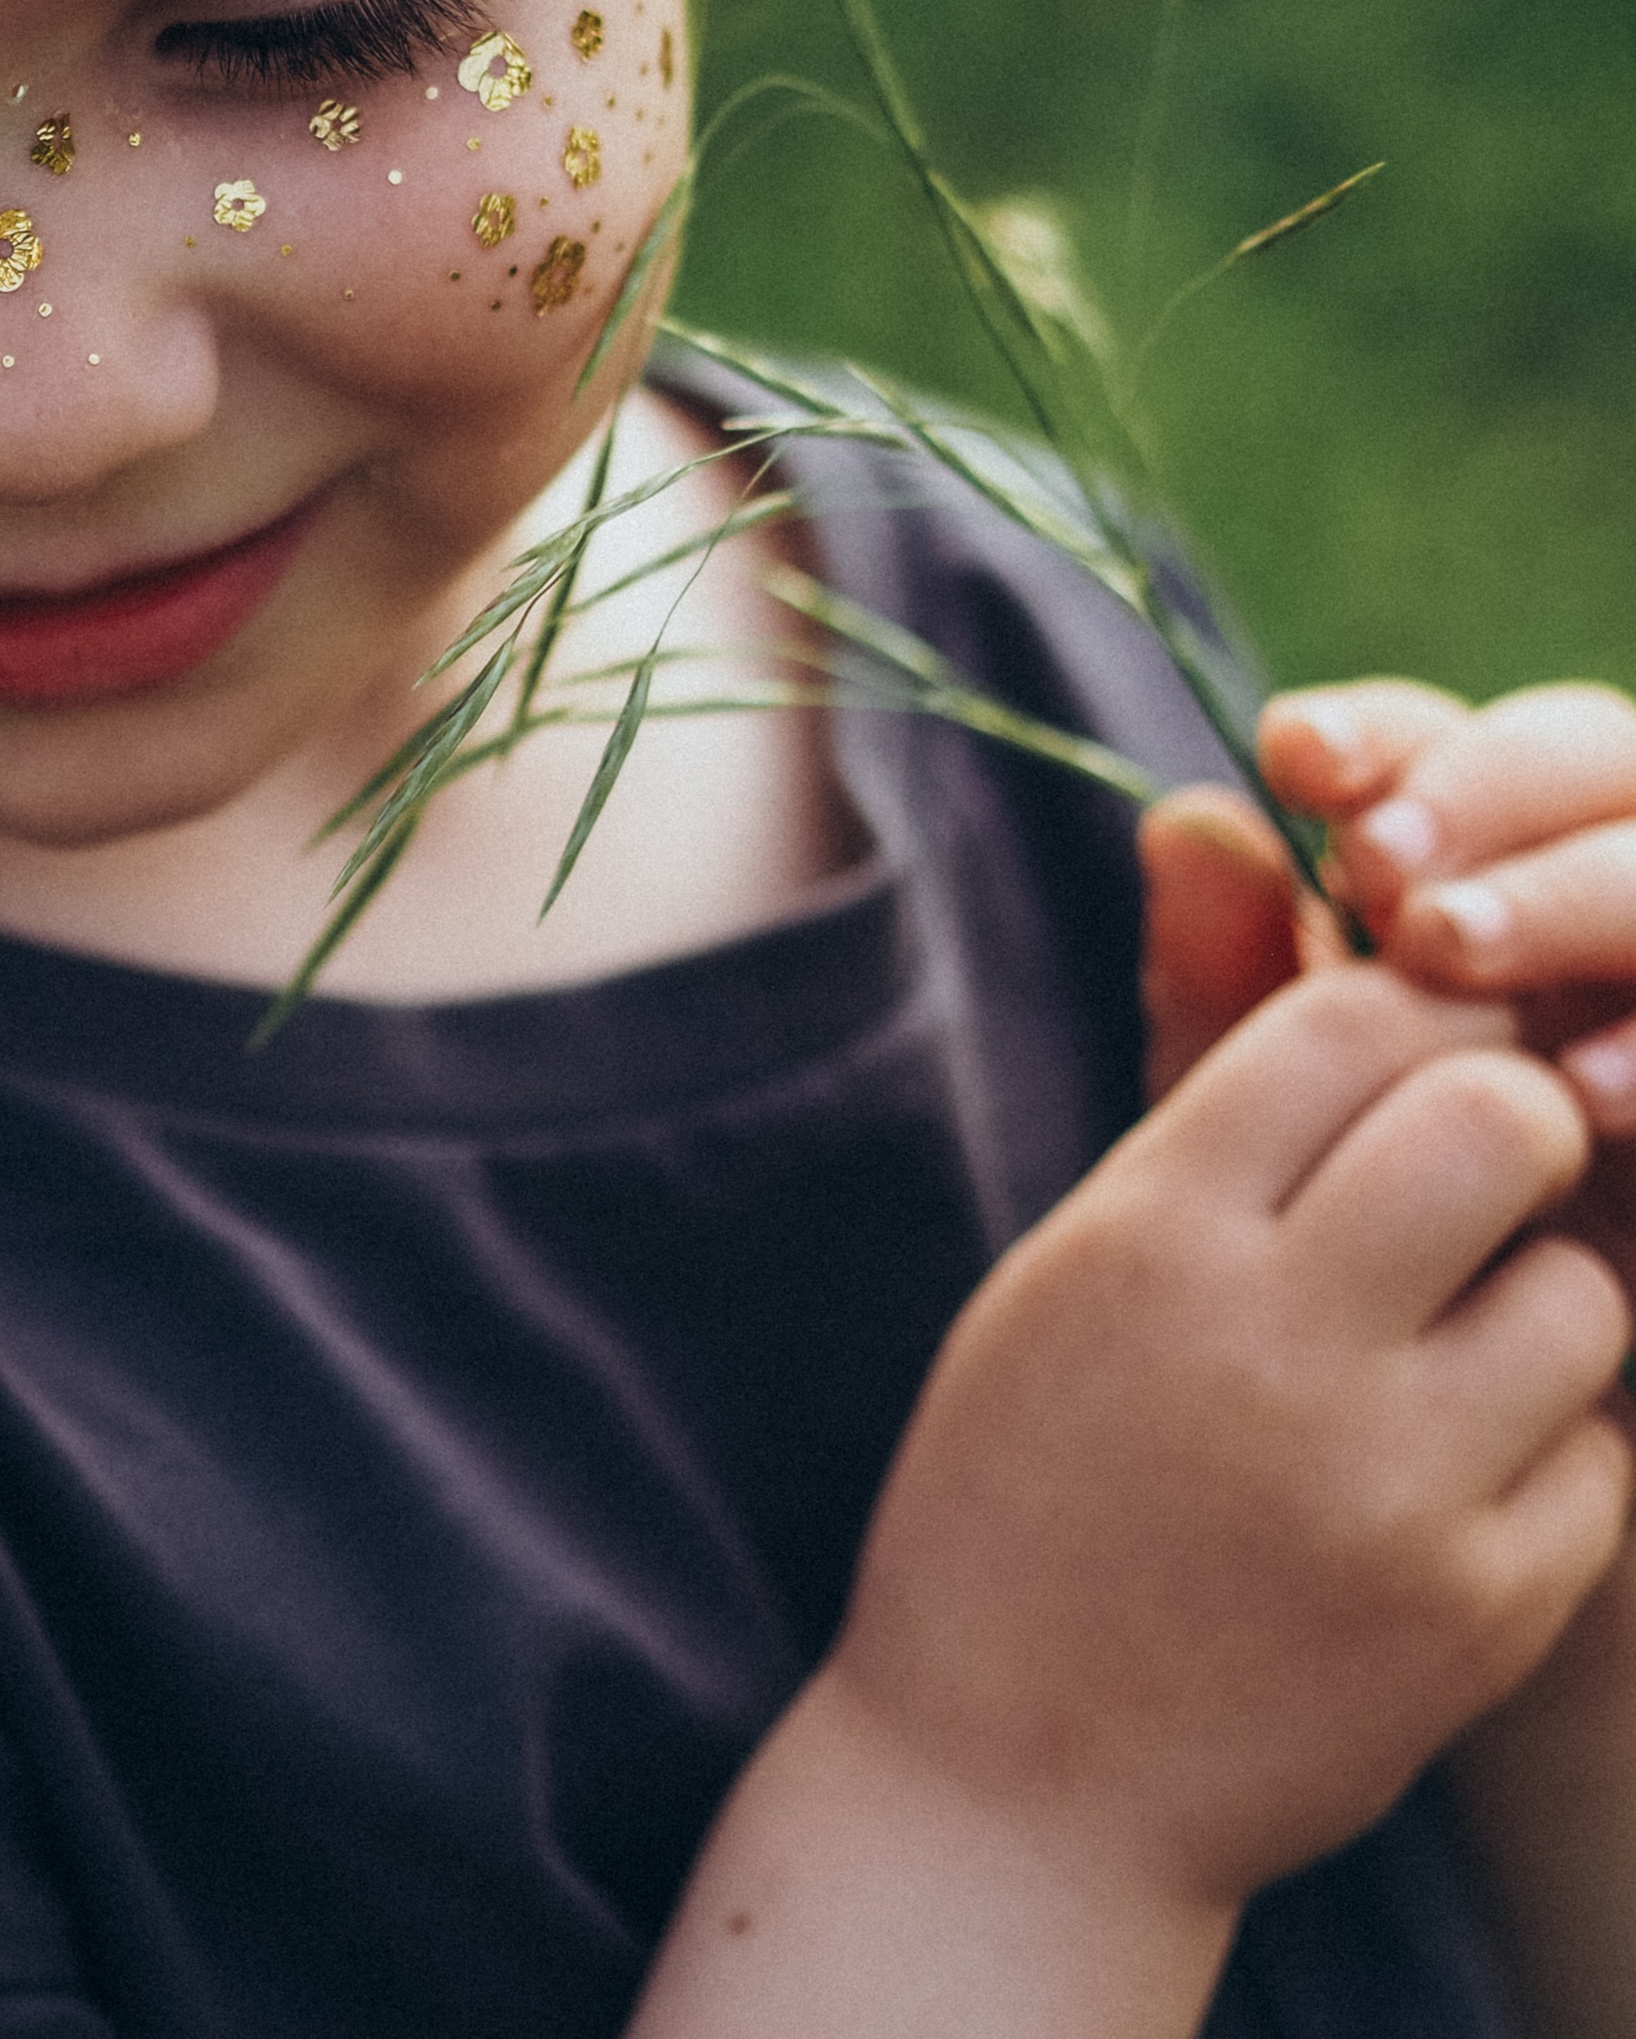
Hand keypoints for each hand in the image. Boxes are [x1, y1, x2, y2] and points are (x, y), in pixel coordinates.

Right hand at [825, 960, 1630, 1916]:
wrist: (1016, 1782)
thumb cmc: (1029, 1470)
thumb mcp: (1076, 1244)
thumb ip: (1187, 1041)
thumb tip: (1222, 811)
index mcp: (1148, 1234)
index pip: (1349, 1019)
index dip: (1406, 1002)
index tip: (1409, 1039)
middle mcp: (1272, 1346)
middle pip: (1496, 1118)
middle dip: (1513, 1108)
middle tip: (1479, 1154)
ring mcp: (1385, 1491)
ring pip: (1585, 1288)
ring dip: (1549, 1282)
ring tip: (1466, 1325)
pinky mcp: (1475, 1619)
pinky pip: (1600, 1454)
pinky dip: (1557, 1439)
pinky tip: (1464, 1465)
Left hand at [1146, 680, 1635, 1298]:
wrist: (1436, 1414)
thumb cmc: (1337, 1233)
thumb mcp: (1261, 1107)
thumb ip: (1217, 967)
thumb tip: (1183, 819)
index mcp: (1465, 857)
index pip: (1439, 737)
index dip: (1380, 732)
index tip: (1293, 763)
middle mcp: (1590, 888)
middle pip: (1590, 754)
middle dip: (1490, 797)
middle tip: (1383, 875)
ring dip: (1578, 896)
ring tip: (1458, 956)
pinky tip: (1586, 1091)